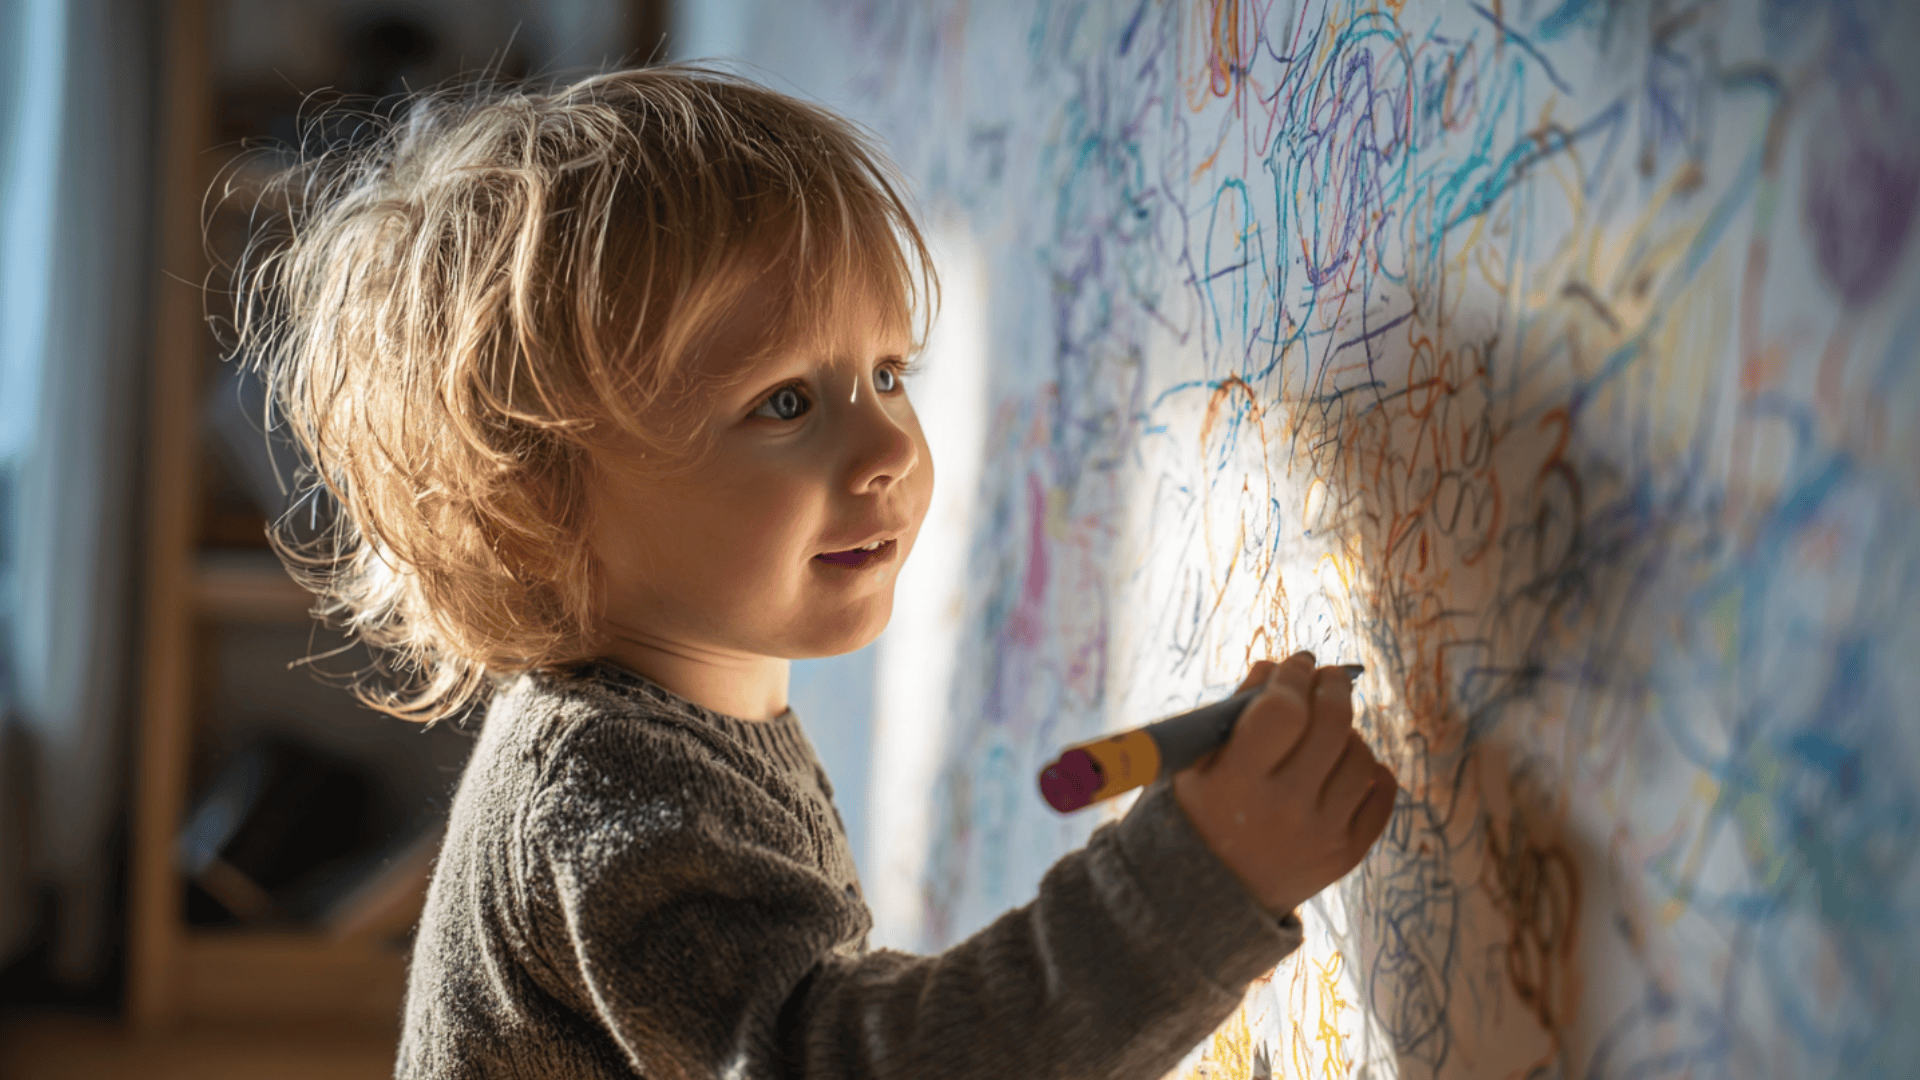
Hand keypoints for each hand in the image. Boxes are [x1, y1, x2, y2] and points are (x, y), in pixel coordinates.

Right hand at [1171, 651, 1397, 917]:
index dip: (1295, 676)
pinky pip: (1381, 796)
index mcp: (1236, 781)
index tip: (1298, 661)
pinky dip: (1374, 772)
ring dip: (1348, 731)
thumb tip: (1276, 668)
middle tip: (1328, 676)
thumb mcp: (1194, 763)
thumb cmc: (1196, 815)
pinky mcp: (1345, 854)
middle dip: (1333, 687)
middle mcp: (1284, 808)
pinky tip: (1350, 763)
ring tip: (1328, 730)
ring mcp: (1320, 834)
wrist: (1205, 901)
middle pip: (1332, 724)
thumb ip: (1234, 712)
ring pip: (1361, 755)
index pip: (1283, 709)